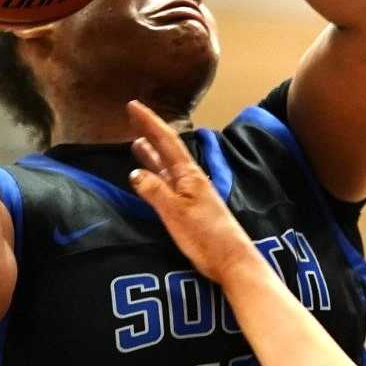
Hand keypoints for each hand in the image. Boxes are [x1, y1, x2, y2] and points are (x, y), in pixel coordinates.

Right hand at [125, 101, 260, 284]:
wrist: (232, 260)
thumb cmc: (205, 236)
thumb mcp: (175, 212)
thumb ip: (154, 191)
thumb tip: (135, 173)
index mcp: (188, 175)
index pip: (165, 141)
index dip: (149, 122)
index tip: (133, 106)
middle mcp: (191, 179)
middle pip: (167, 149)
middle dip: (150, 133)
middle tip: (133, 117)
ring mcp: (192, 193)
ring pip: (168, 166)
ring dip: (153, 153)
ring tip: (137, 143)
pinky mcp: (192, 208)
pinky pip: (170, 183)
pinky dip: (157, 175)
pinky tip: (152, 178)